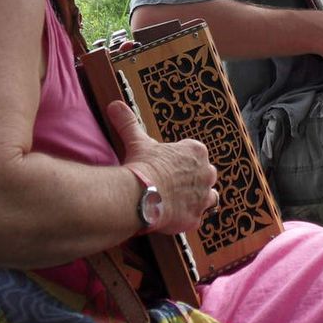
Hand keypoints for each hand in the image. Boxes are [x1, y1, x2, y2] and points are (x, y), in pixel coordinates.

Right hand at [106, 101, 217, 234]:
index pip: (194, 153)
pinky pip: (196, 217)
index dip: (180, 160)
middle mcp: (206, 172)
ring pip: (208, 196)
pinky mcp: (196, 218)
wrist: (141, 196)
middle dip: (192, 178)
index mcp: (196, 151)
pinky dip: (187, 217)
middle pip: (204, 174)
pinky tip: (173, 216)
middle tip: (171, 183)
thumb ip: (128, 122)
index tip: (167, 165)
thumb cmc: (142, 166)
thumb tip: (114, 105)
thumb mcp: (136, 140)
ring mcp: (203, 196)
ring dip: (197, 197)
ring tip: (178, 200)